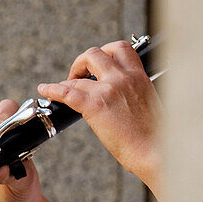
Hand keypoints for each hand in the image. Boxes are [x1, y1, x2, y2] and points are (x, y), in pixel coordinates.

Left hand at [37, 40, 161, 198]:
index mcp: (140, 78)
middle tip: (79, 76)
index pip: (121, 49)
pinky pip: (68, 91)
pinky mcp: (96, 106)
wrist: (157, 152)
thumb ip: (135, 96)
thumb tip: (124, 102)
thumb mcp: (149, 107)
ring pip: (81, 70)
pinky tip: (45, 90)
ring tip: (64, 87)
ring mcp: (109, 90)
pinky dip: (53, 89)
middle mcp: (124, 78)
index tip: (98, 66)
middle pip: (97, 53)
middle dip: (83, 61)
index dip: (105, 53)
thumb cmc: (157, 139)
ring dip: (69, 77)